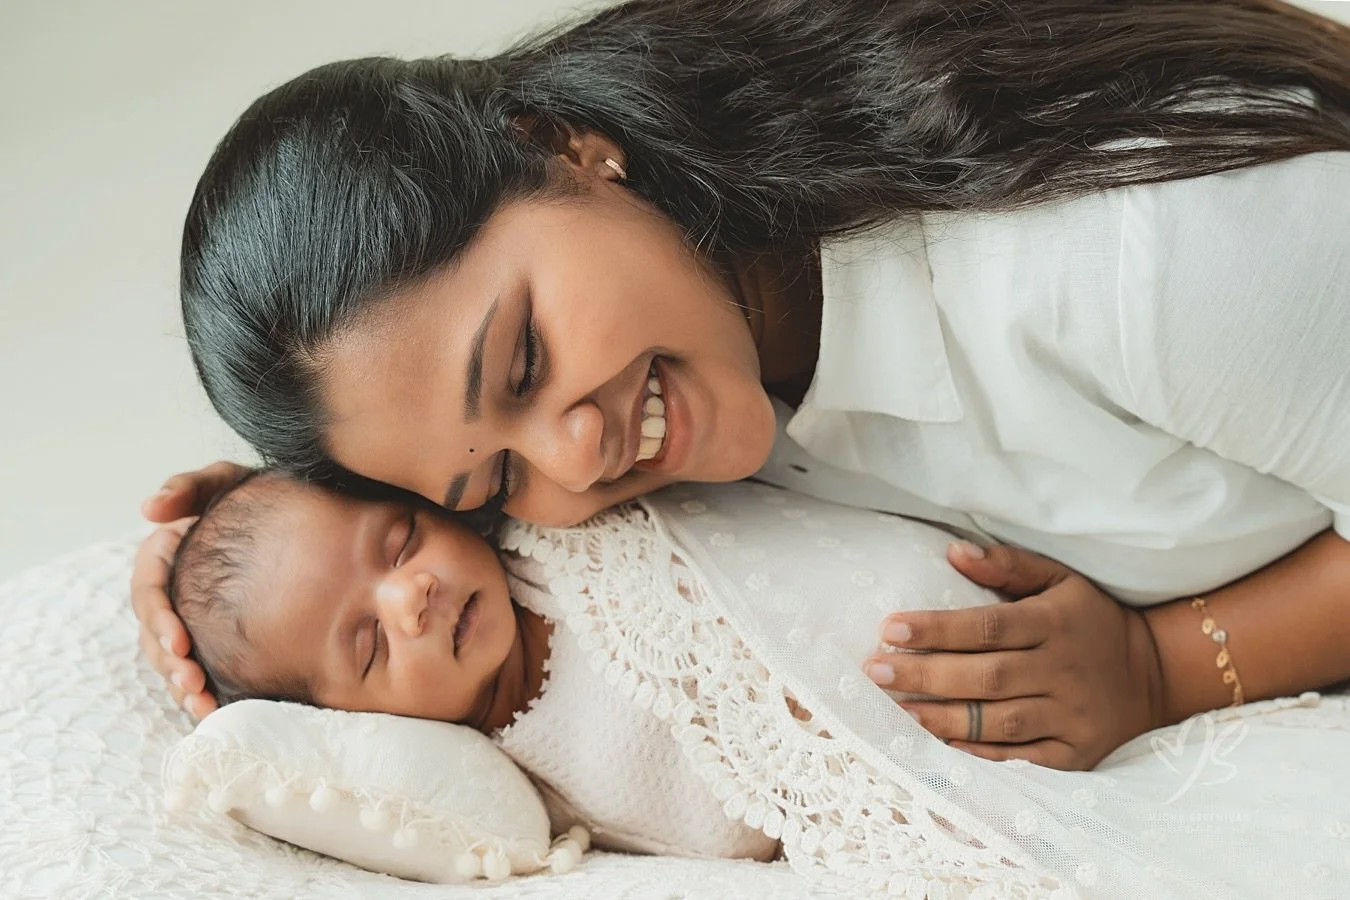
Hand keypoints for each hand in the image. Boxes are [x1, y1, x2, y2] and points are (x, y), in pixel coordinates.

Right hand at [134, 461, 248, 717]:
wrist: (293, 518)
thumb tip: (149, 509)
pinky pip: (197, 667)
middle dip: (169, 663)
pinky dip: (201, 690)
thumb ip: (189, 486)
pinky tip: (216, 709)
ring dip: (181, 684)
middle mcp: (170, 592)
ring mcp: (187, 616)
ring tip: (201, 704)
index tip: (180, 642)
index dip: (158, 620)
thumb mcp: (224, 481)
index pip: (148, 594)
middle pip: (155, 636)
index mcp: (163, 559)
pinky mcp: (209, 636)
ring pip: (171, 658)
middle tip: (192, 683)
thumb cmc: (252, 496)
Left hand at [865, 542, 1165, 769]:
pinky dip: (976, 753)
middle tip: (874, 671)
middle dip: (925, 674)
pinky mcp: (1074, 754)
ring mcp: (1071, 717)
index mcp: (1055, 623)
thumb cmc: (1090, 620)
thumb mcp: (1060, 579)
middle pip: (986, 676)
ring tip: (895, 709)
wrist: (1155, 673)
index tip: (889, 628)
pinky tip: (936, 742)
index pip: (987, 626)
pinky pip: (1019, 758)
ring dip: (941, 717)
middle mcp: (1063, 671)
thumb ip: (1007, 566)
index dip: (937, 629)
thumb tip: (952, 551)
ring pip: (998, 722)